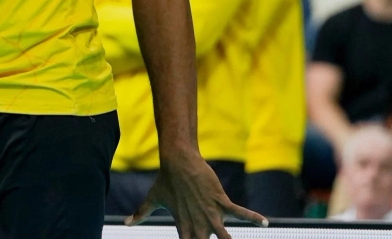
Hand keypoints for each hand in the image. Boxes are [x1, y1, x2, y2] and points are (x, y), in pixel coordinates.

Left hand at [128, 152, 266, 238]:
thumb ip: (140, 213)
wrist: (177, 161)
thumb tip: (126, 223)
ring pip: (224, 235)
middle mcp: (198, 223)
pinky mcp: (220, 201)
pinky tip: (265, 223)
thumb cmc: (166, 181)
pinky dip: (253, 217)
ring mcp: (210, 212)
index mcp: (183, 226)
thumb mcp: (152, 200)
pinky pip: (240, 211)